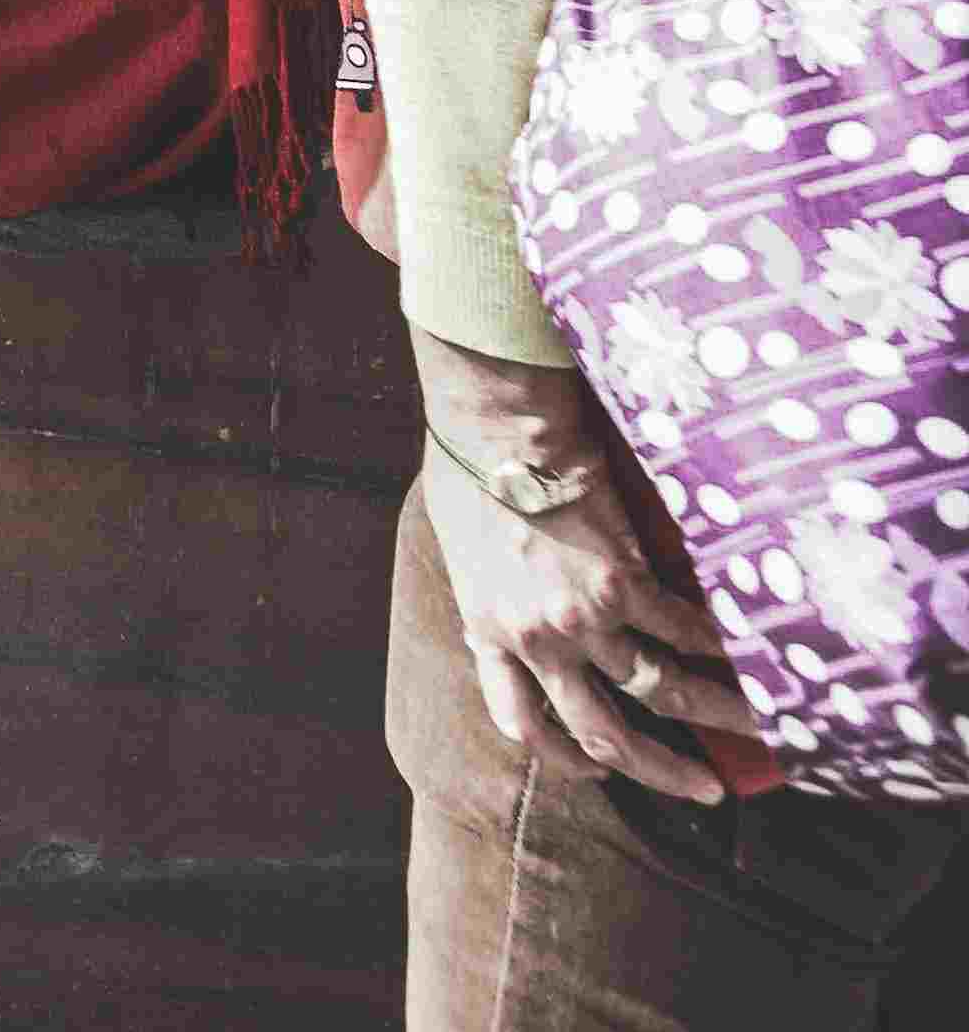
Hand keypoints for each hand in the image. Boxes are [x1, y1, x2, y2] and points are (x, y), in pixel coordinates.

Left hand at [415, 343, 760, 803]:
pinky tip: (750, 654)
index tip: (599, 771)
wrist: (492, 431)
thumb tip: (525, 609)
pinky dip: (719, 645)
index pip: (522, 723)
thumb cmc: (467, 476)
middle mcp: (536, 641)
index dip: (565, 758)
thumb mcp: (466, 556)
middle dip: (658, 770)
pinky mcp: (623, 582)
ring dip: (714, 712)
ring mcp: (581, 617)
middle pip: (603, 733)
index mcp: (489, 634)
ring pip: (660, 689)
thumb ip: (496, 597)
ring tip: (756, 725)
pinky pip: (683, 630)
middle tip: (703, 790)